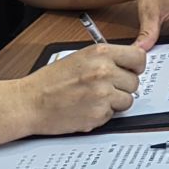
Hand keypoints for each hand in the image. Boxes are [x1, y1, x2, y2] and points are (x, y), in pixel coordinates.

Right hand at [24, 43, 144, 134]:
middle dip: (122, 86)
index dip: (135, 67)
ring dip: (114, 102)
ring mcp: (103, 94)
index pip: (139, 58)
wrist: (29, 102)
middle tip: (103, 88)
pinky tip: (85, 108)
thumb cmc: (50, 81)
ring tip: (92, 98)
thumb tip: (132, 60)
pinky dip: (102, 114)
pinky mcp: (98, 114)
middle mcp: (104, 72)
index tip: (130, 71)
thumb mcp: (80, 58)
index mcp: (101, 53)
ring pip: (127, 100)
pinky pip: (113, 115)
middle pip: (134, 81)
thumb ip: (107, 58)